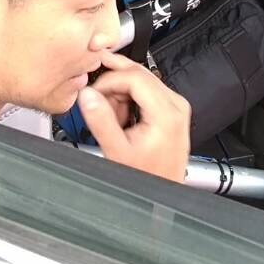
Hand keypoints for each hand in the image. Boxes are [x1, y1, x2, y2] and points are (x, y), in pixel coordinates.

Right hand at [77, 52, 190, 181]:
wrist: (162, 190)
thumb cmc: (147, 176)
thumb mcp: (117, 150)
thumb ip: (100, 120)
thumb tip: (87, 95)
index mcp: (166, 112)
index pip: (134, 76)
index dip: (109, 80)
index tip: (93, 92)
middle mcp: (176, 104)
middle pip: (139, 73)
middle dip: (113, 83)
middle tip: (95, 92)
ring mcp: (176, 106)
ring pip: (141, 79)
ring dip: (121, 92)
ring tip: (113, 117)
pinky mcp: (172, 109)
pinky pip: (146, 90)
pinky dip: (130, 98)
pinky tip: (123, 116)